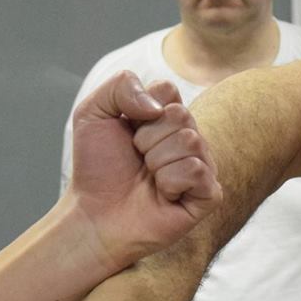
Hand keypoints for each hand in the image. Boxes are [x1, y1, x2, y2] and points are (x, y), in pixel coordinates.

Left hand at [67, 72, 220, 272]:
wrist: (94, 215)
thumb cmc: (96, 168)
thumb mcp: (92, 113)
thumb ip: (122, 85)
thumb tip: (158, 106)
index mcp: (167, 117)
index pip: (168, 90)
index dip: (139, 110)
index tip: (126, 132)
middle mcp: (189, 139)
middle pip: (180, 115)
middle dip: (146, 138)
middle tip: (136, 159)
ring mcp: (202, 166)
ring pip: (190, 141)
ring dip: (156, 161)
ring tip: (147, 178)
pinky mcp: (208, 195)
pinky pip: (196, 171)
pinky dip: (170, 182)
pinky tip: (162, 195)